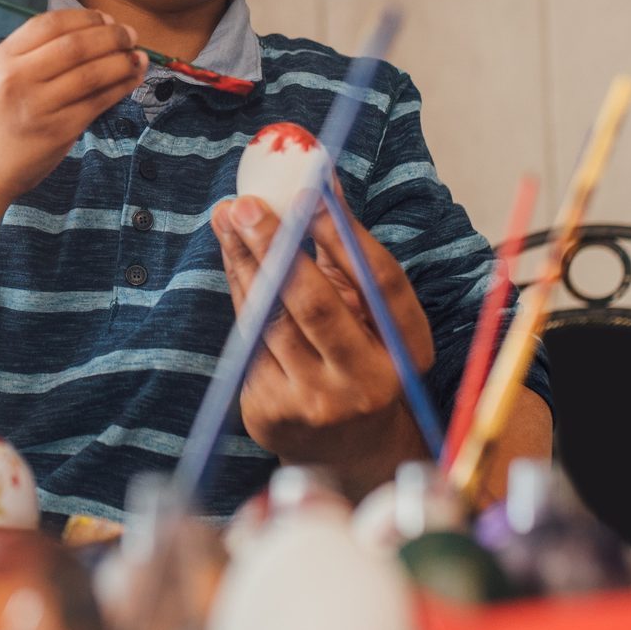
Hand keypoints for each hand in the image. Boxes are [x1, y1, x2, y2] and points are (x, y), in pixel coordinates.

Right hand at [0, 10, 146, 206]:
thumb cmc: (6, 114)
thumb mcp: (9, 74)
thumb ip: (43, 50)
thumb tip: (103, 27)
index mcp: (5, 56)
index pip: (50, 23)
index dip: (86, 17)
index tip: (107, 19)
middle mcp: (18, 77)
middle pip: (75, 45)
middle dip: (111, 36)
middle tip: (130, 35)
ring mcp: (38, 105)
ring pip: (91, 74)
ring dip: (122, 61)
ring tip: (137, 57)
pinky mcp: (58, 130)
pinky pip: (98, 101)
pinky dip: (122, 86)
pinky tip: (133, 78)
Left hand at [210, 192, 433, 500]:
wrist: (349, 449)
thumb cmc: (363, 357)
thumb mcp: (373, 312)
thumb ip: (346, 250)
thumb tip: (324, 180)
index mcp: (404, 350)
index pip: (378, 283)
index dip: (343, 235)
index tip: (311, 190)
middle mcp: (366, 382)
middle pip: (315, 303)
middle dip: (276, 246)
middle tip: (246, 204)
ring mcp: (316, 403)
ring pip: (270, 319)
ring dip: (243, 262)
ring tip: (226, 219)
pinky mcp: (271, 413)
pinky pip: (247, 342)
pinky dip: (240, 296)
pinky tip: (233, 260)